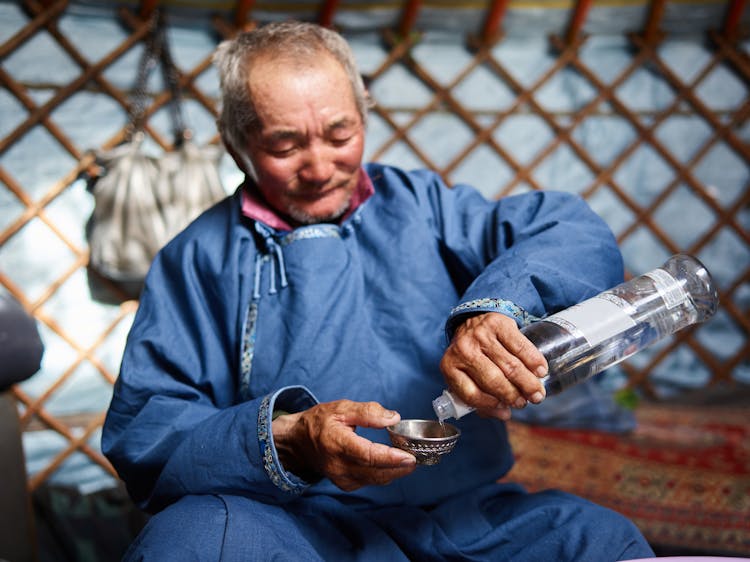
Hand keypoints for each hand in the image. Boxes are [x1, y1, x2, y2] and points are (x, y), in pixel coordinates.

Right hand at [272, 400, 416, 491]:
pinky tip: (392, 466)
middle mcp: (338, 465)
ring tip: (410, 461)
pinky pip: (368, 482)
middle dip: (398, 467)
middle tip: (416, 458)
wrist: (297, 441)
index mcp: (336, 443)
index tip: (409, 456)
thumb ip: (368, 412)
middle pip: (374, 472)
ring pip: (374, 480)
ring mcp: (340, 477)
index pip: (367, 455)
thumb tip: (393, 418)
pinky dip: (382, 475)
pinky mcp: (344, 484)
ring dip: (394, 472)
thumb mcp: (341, 408)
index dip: (390, 458)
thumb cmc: (319, 422)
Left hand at [440, 312, 547, 419]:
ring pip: (510, 365)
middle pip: (493, 380)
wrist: (472, 320)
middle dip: (514, 395)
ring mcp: (480, 335)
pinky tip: (540, 371)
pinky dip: (533, 361)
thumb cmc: (472, 357)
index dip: (491, 404)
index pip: (471, 394)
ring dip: (528, 382)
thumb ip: (481, 400)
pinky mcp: (498, 324)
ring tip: (537, 392)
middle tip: (528, 402)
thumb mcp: (467, 376)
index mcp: (450, 367)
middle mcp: (463, 350)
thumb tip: (505, 414)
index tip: (506, 408)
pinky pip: (520, 347)